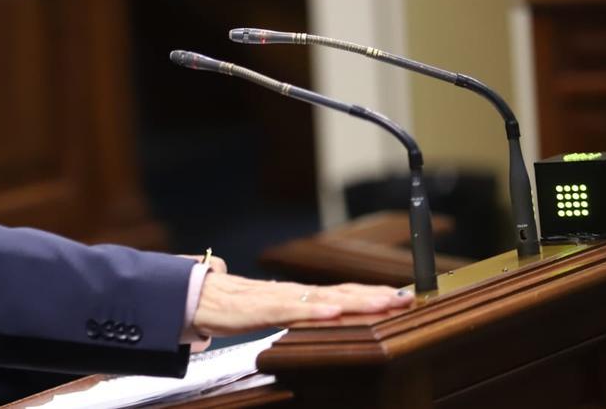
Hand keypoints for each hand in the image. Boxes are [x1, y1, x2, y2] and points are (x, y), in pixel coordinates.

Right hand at [192, 272, 413, 337]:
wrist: (197, 296)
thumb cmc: (233, 305)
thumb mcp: (274, 311)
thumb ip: (298, 311)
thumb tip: (325, 313)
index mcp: (299, 295)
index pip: (342, 292)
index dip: (372, 293)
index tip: (403, 296)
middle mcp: (295, 293)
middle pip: (342, 293)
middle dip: (376, 296)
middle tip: (408, 298)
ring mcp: (279, 299)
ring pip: (324, 299)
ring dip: (357, 300)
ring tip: (384, 303)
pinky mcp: (261, 308)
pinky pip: (292, 310)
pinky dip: (315, 310)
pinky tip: (334, 312)